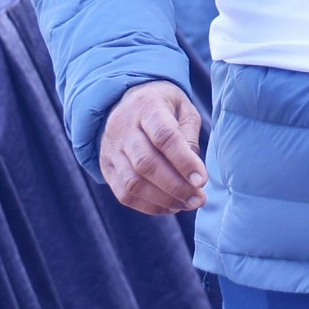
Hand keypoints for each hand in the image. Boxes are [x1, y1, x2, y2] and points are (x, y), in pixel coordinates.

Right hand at [99, 80, 206, 213]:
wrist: (125, 102)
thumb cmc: (164, 107)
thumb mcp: (183, 109)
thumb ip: (189, 137)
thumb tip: (194, 174)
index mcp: (147, 106)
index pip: (164, 136)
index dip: (184, 162)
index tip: (202, 180)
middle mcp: (123, 127)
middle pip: (146, 163)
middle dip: (176, 186)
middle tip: (199, 198)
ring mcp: (111, 149)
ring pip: (133, 183)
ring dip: (164, 200)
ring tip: (188, 204)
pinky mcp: (106, 168)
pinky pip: (124, 194)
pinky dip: (149, 206)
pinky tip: (170, 206)